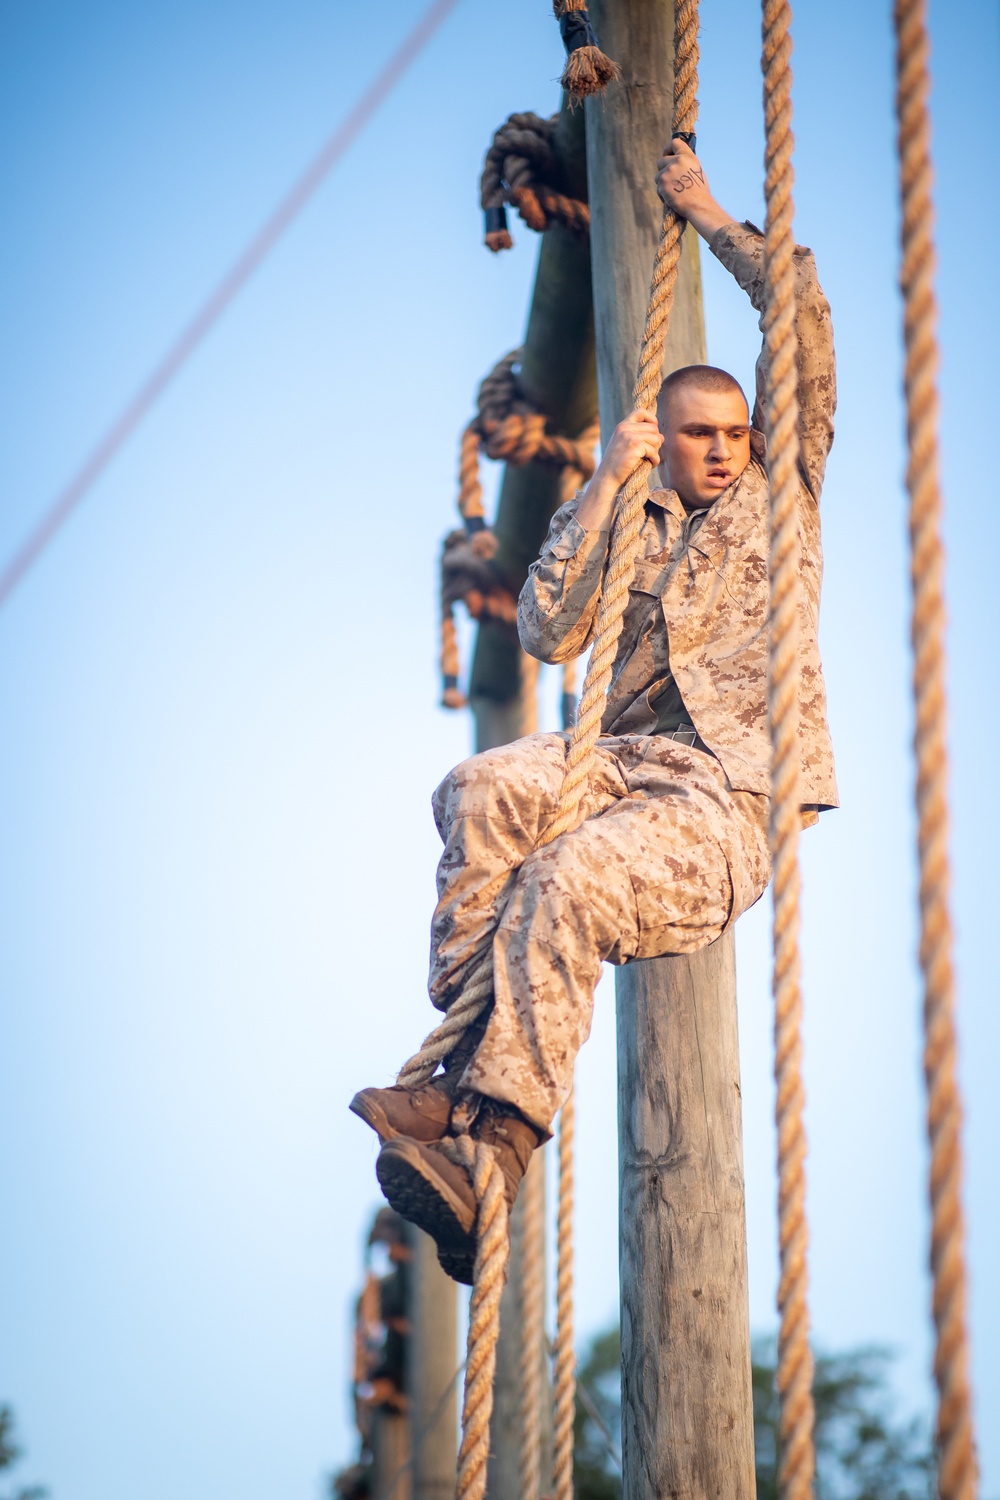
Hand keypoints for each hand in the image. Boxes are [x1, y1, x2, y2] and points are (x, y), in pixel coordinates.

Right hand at [575, 409, 662, 528]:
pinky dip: (655, 459)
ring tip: (651, 459)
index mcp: (622, 426)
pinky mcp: (634, 446)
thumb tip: (662, 437)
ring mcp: (629, 436)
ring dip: (656, 451)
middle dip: (656, 441)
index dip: (651, 419)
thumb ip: (642, 439)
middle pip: (653, 428)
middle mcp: (625, 428)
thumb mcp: (628, 447)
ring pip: (656, 438)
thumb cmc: (618, 465)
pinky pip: (653, 450)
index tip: (654, 430)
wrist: (607, 478)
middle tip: (651, 453)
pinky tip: (651, 465)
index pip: (641, 412)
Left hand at [655, 138, 732, 240]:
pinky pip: (658, 188)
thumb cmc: (699, 192)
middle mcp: (678, 161)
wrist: (698, 206)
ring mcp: (668, 172)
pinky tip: (673, 198)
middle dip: (663, 170)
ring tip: (675, 192)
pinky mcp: (662, 183)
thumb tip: (673, 159)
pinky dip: (663, 194)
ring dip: (663, 184)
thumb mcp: (695, 171)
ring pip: (658, 176)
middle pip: (660, 161)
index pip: (674, 142)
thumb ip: (684, 163)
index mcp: (688, 156)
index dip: (668, 149)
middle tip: (670, 180)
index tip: (666, 155)